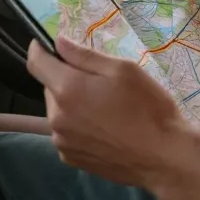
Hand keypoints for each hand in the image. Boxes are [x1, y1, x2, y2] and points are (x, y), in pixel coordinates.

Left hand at [26, 37, 197, 188]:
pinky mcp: (71, 158)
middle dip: (65, 78)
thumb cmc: (147, 106)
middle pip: (50, 87)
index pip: (36, 63)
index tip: (45, 42)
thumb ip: (85, 55)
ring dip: (71, 102)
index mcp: (67, 89)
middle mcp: (56, 117)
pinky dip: (77, 124)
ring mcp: (62, 141)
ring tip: (104, 106)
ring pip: (58, 110)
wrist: (162, 156)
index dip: (39, 48)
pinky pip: (66, 132)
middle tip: (98, 80)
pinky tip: (104, 127)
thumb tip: (58, 42)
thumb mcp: (123, 70)